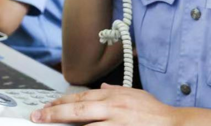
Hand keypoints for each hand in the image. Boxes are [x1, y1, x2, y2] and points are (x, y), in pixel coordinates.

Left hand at [31, 84, 176, 125]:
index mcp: (114, 97)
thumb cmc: (155, 113)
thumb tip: (101, 88)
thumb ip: (116, 91)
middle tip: (38, 116)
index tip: (46, 107)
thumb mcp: (135, 95)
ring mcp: (116, 124)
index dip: (62, 102)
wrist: (172, 125)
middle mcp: (113, 108)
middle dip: (55, 113)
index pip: (82, 97)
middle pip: (78, 109)